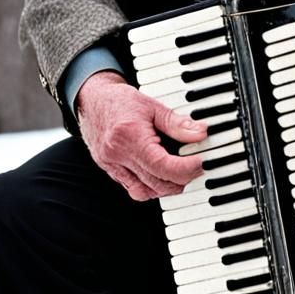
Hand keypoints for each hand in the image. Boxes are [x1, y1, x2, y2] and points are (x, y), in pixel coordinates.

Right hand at [76, 70, 207, 200]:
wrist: (92, 101)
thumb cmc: (121, 101)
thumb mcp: (153, 105)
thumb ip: (177, 122)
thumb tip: (201, 133)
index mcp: (129, 136)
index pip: (162, 165)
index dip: (186, 168)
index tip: (202, 162)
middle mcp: (118, 156)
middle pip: (155, 183)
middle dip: (181, 179)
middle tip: (198, 166)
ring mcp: (111, 167)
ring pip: (144, 192)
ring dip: (167, 187)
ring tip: (183, 172)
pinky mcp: (110, 171)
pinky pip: (134, 189)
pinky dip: (152, 187)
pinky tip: (163, 175)